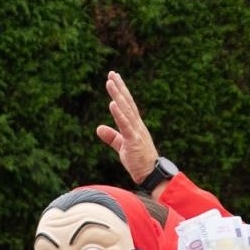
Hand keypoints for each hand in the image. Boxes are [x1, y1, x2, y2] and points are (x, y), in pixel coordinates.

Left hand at [95, 70, 159, 184]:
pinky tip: (112, 103)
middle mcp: (137, 125)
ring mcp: (136, 132)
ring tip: (110, 82)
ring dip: (118, 95)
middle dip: (119, 87)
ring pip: (126, 110)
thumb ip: (112, 137)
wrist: (151, 175)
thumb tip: (99, 128)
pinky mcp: (134, 140)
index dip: (121, 91)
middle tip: (112, 73)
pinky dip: (119, 114)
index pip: (127, 105)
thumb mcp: (122, 147)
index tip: (115, 79)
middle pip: (127, 103)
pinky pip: (125, 125)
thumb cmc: (139, 162)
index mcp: (135, 126)